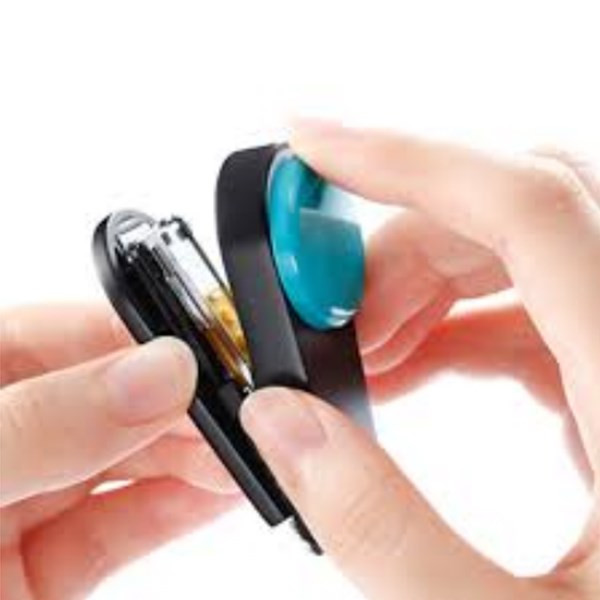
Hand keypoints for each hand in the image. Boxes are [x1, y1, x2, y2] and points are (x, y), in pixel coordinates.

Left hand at [0, 304, 237, 599]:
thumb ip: (44, 424)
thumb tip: (155, 372)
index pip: (63, 335)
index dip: (139, 337)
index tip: (203, 349)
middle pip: (110, 398)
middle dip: (180, 403)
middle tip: (239, 410)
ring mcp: (21, 501)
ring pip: (126, 461)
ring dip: (192, 455)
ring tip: (244, 454)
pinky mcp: (45, 569)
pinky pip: (126, 525)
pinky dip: (180, 508)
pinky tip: (221, 492)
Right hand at [240, 122, 599, 598]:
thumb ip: (382, 529)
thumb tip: (283, 427)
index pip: (529, 208)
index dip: (413, 161)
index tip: (317, 145)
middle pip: (513, 218)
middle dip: (397, 245)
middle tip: (320, 307)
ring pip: (515, 258)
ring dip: (417, 285)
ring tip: (353, 347)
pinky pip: (523, 311)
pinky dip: (449, 325)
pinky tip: (403, 368)